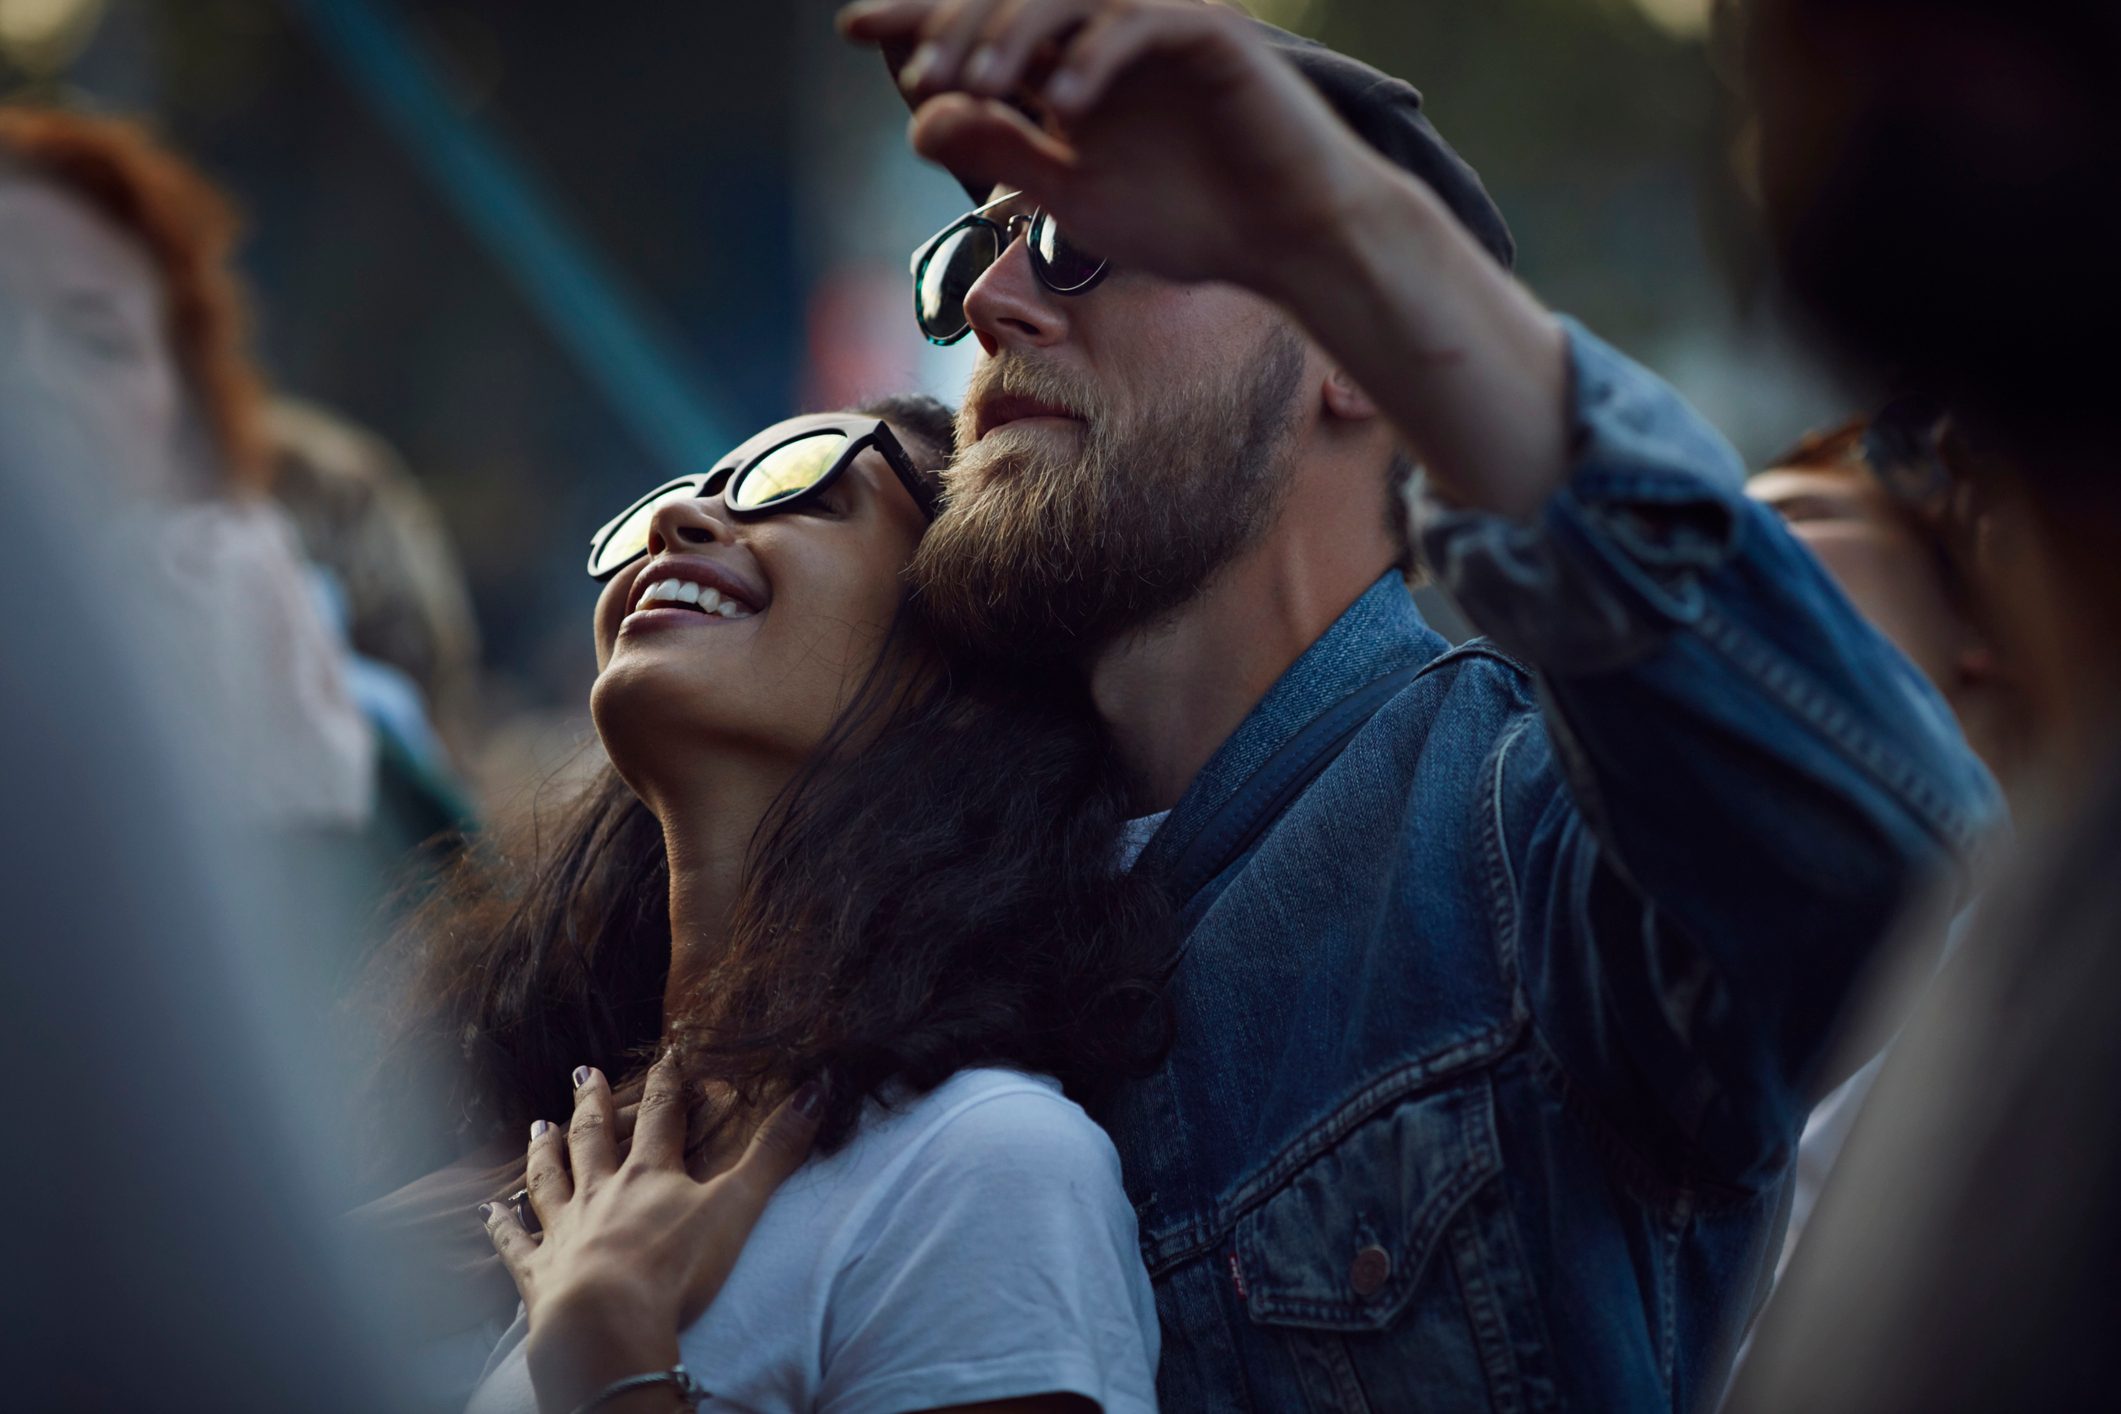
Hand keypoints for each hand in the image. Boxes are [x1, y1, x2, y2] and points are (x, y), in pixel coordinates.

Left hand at [482, 1059, 821, 1411]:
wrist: (607, 1321)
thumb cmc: (674, 1266)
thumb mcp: (738, 1205)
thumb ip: (777, 1150)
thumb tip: (820, 1088)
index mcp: (651, 1176)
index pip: (663, 1117)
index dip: (669, 1083)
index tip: (668, 1051)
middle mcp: (602, 1193)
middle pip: (596, 1140)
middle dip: (594, 1104)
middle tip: (583, 1072)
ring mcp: (565, 1231)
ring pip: (551, 1182)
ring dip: (545, 1153)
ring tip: (538, 1126)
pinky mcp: (539, 1274)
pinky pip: (515, 1244)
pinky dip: (501, 1227)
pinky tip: (488, 1211)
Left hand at [839, 0, 1379, 293]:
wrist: (1289, 242)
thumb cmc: (1191, 219)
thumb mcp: (1073, 195)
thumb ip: (1002, 152)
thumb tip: (920, 121)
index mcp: (1072, 65)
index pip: (984, 27)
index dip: (918, 22)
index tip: (852, 31)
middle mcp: (1109, 32)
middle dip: (958, 28)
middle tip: (925, 75)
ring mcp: (1160, 24)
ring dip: (1013, 29)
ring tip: (978, 80)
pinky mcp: (1211, 34)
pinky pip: (1140, 21)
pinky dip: (1097, 56)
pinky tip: (1067, 104)